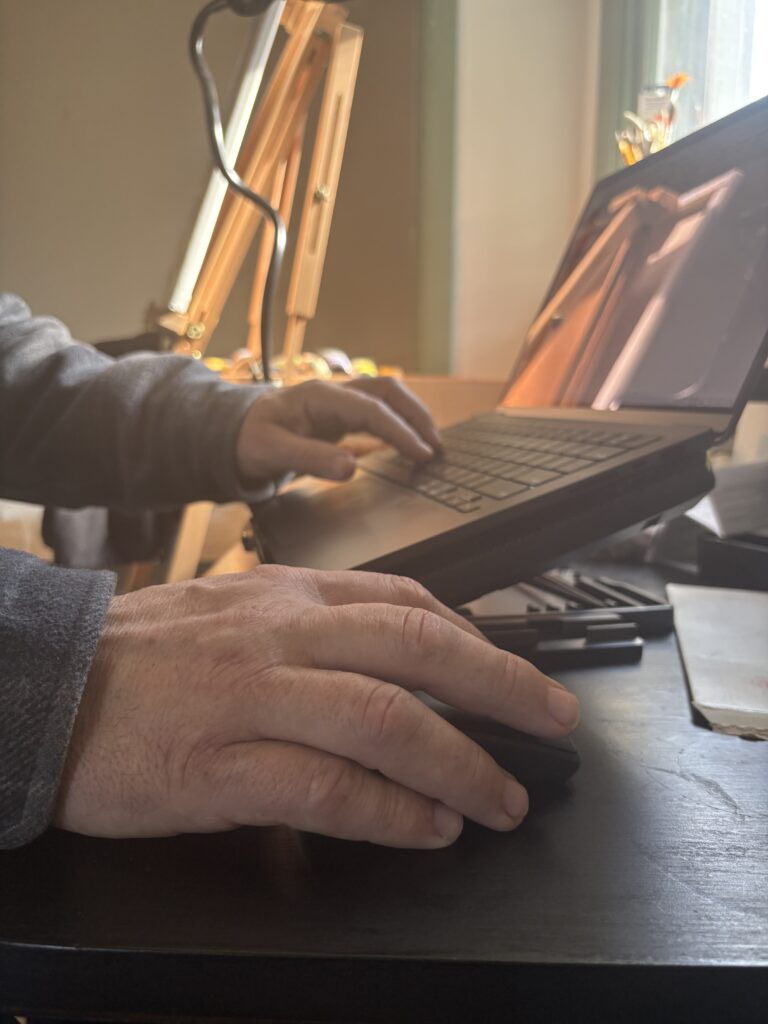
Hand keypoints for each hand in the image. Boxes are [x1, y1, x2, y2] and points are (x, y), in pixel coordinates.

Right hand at [55, 567, 578, 847]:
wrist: (46, 684)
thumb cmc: (142, 655)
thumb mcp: (234, 611)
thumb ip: (308, 624)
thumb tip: (384, 654)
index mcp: (287, 596)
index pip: (408, 602)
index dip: (477, 636)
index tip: (516, 667)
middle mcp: (282, 635)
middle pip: (419, 648)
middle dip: (503, 684)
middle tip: (556, 718)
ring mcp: (253, 697)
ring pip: (386, 717)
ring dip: (460, 762)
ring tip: (502, 796)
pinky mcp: (220, 766)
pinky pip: (326, 787)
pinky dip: (390, 811)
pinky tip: (429, 827)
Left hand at [235, 377, 441, 487]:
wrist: (231, 435)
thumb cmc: (249, 441)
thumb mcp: (271, 453)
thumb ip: (310, 458)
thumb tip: (351, 467)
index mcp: (319, 397)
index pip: (371, 409)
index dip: (400, 431)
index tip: (421, 453)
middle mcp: (333, 393)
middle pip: (388, 391)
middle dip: (416, 415)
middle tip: (437, 446)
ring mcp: (338, 402)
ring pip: (386, 397)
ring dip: (412, 416)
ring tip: (432, 444)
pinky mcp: (340, 415)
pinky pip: (378, 412)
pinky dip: (399, 424)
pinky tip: (410, 445)